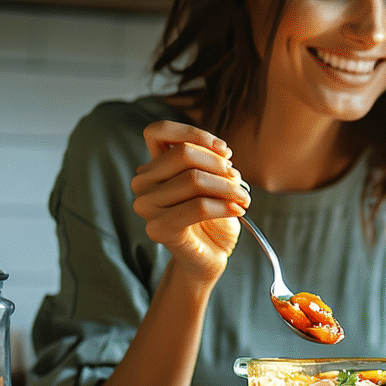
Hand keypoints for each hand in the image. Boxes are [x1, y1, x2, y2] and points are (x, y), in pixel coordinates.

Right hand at [132, 120, 250, 280]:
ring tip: (243, 198)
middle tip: (239, 182)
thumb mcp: (215, 180)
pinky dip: (225, 206)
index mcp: (153, 166)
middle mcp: (143, 183)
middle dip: (220, 165)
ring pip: (194, 179)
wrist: (210, 255)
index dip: (194, 133)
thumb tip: (222, 157)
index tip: (225, 152)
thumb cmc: (213, 216)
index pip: (158, 131)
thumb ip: (212, 161)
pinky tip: (238, 210)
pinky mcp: (158, 228)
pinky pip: (198, 206)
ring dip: (228, 187)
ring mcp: (146, 206)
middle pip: (183, 153)